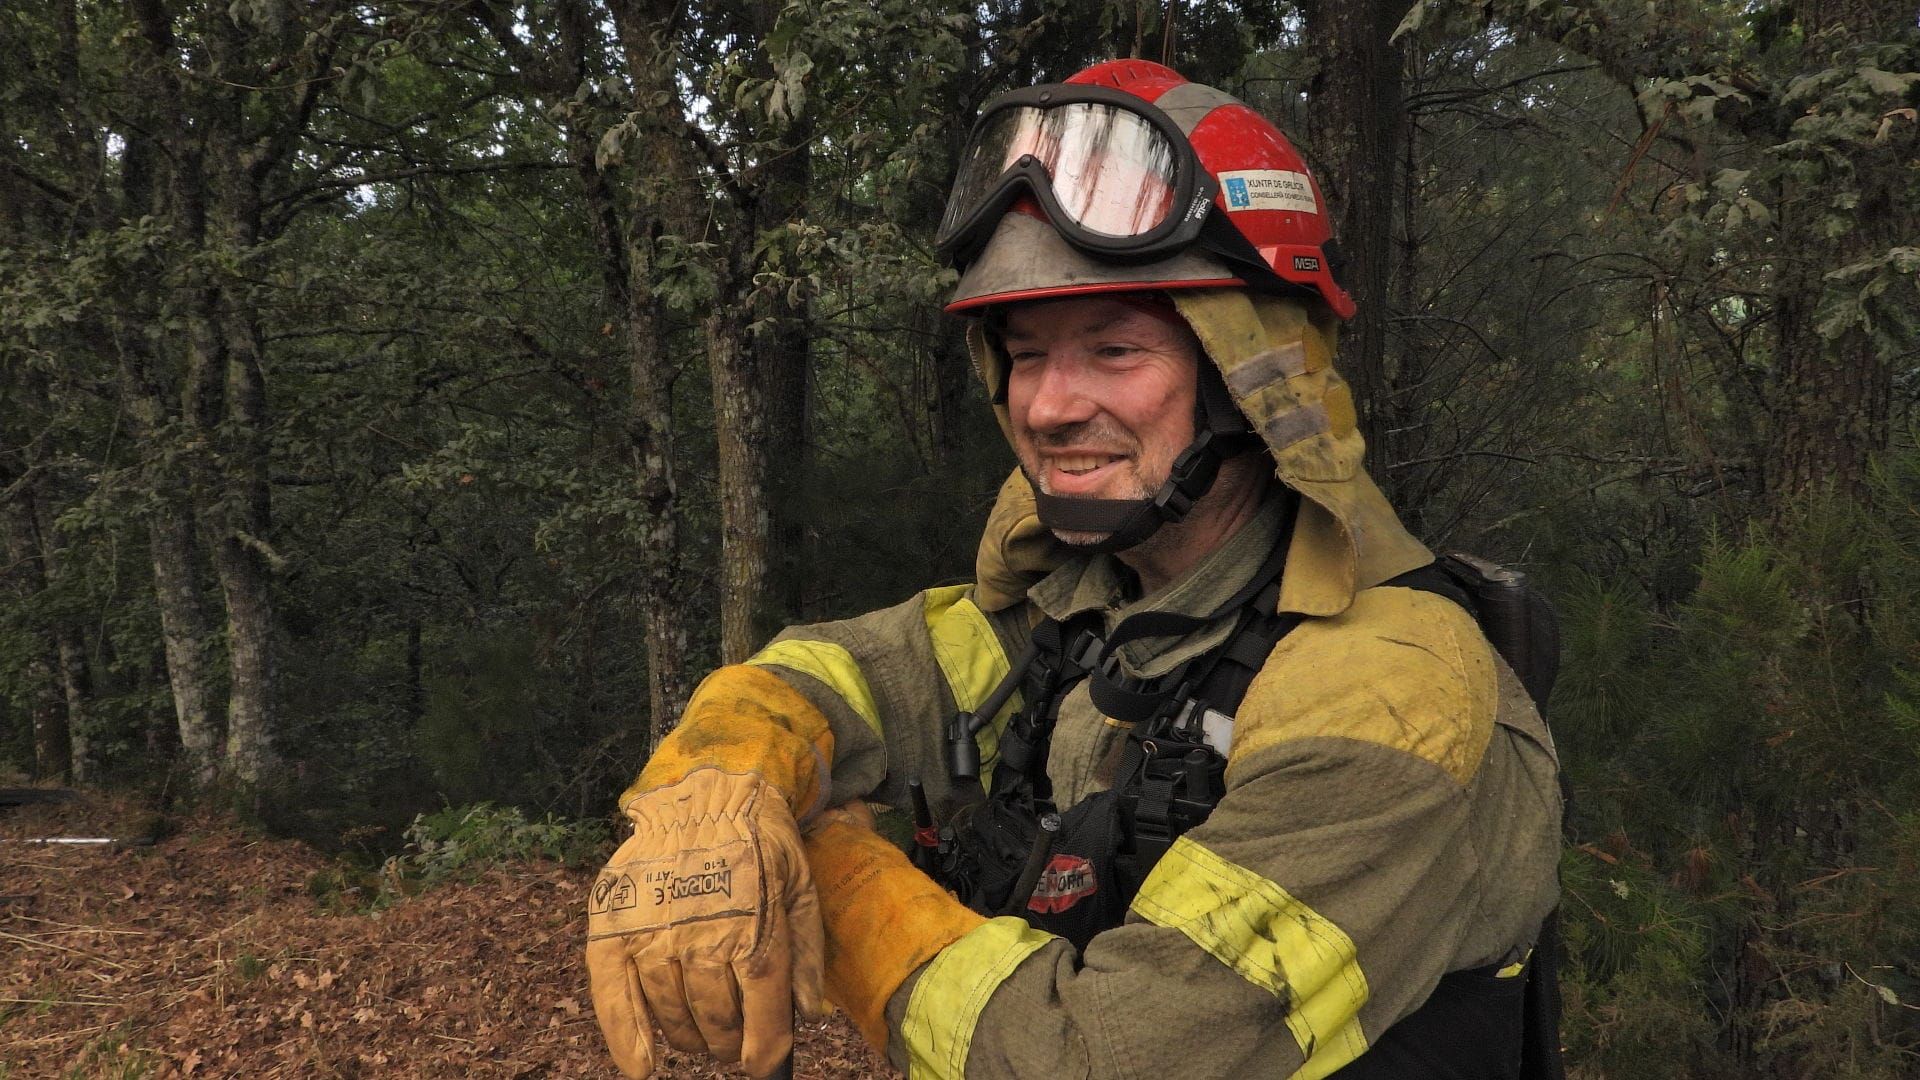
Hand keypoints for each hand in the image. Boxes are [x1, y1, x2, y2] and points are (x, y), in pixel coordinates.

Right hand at [586, 768, 826, 1077]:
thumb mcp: (801, 887)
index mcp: (756, 923)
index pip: (762, 1006)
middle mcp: (704, 931)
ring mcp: (656, 930)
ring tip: (700, 1036)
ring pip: (672, 1011)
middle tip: (731, 1042)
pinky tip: (640, 1066)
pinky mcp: (616, 923)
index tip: (763, 1068)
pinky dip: (626, 1036)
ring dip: (689, 1035)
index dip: (764, 1047)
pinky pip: (614, 994)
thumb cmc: (761, 845)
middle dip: (728, 1040)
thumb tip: (810, 1015)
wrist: (705, 794)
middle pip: (716, 1016)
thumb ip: (806, 952)